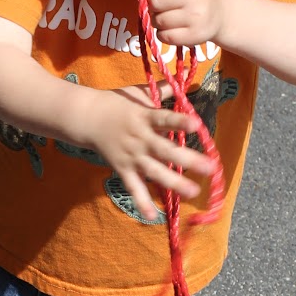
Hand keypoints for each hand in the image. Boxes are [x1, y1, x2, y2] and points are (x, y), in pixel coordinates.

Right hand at [90, 84, 215, 221]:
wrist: (86, 117)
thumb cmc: (116, 103)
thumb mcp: (138, 92)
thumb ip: (162, 89)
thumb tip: (185, 79)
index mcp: (145, 117)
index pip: (165, 119)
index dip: (180, 123)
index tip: (196, 126)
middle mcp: (141, 139)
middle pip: (166, 151)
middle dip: (189, 159)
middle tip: (210, 168)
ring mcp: (132, 156)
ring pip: (155, 172)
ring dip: (175, 183)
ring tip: (193, 192)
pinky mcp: (123, 169)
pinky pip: (134, 188)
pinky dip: (142, 202)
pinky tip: (153, 216)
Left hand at [145, 0, 225, 48]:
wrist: (222, 12)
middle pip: (154, 0)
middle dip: (153, 3)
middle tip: (163, 4)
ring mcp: (196, 16)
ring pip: (157, 20)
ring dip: (158, 20)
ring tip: (170, 15)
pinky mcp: (194, 35)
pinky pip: (164, 36)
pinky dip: (164, 33)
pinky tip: (174, 27)